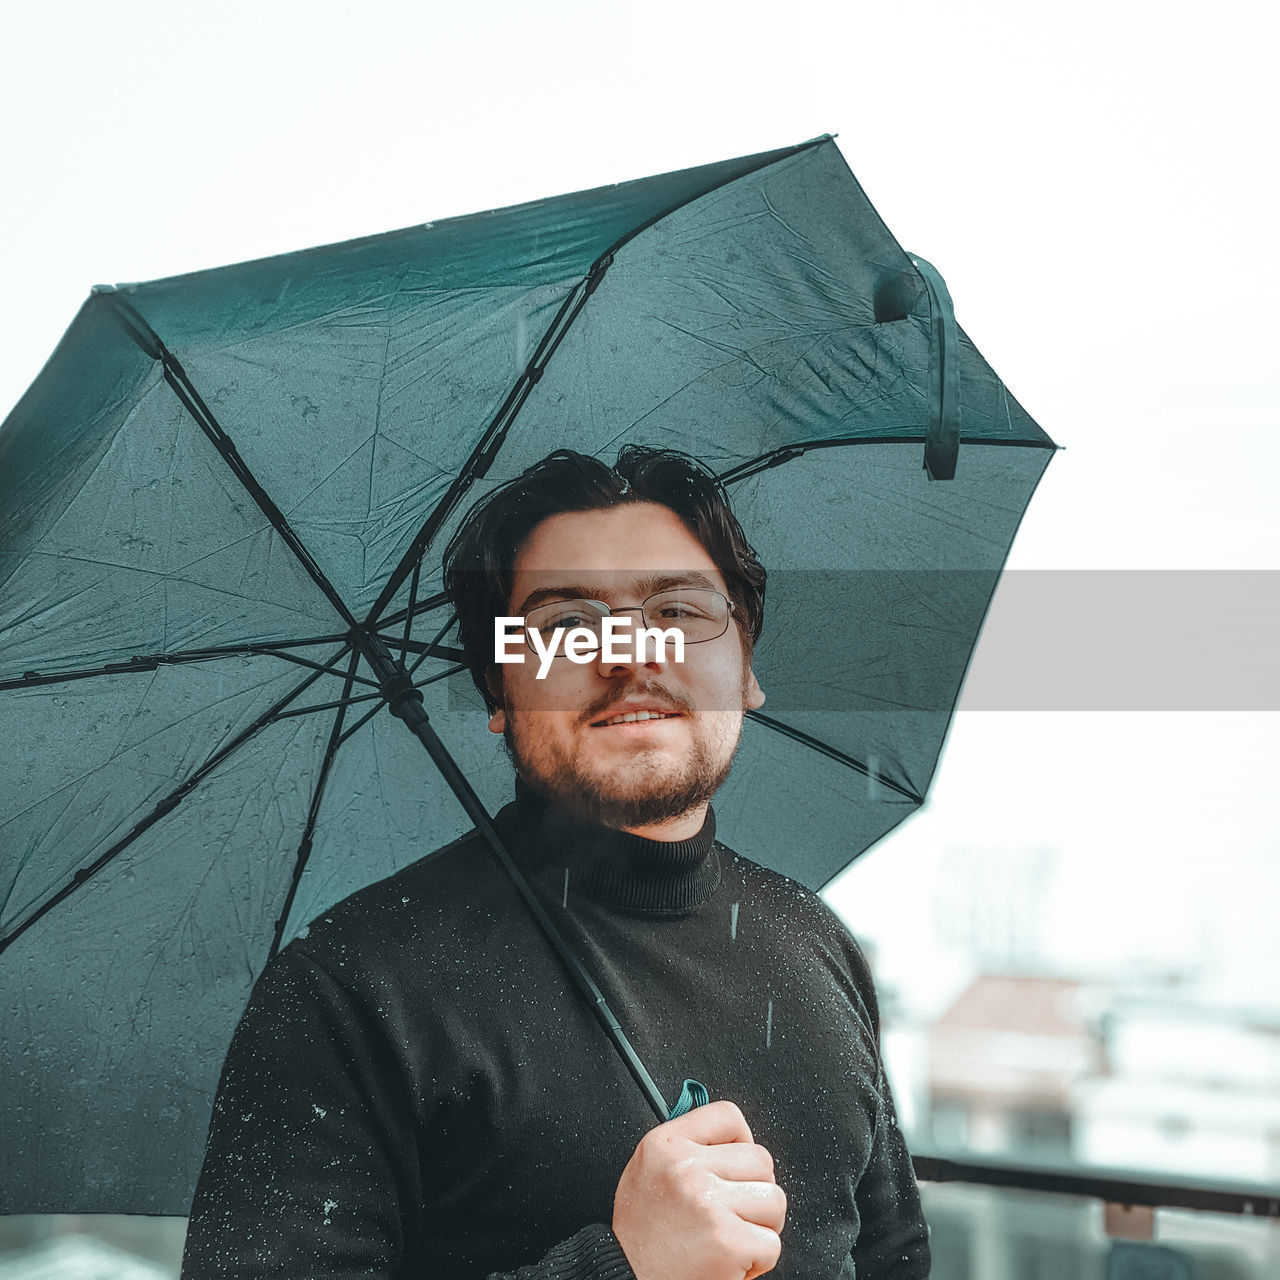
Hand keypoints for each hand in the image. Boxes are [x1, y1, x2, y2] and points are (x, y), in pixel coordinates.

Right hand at [611, 1100, 785, 1279]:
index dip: (742, 1139)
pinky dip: (758, 1259)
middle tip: (735, 1211)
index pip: (728, 1115)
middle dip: (756, 1189)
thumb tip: (735, 1138)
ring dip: (763, 1224)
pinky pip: (772, 1243)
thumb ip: (687, 1145)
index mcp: (667, 1144)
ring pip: (774, 1200)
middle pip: (761, 1160)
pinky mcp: (728, 1242)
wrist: (626, 1277)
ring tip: (735, 1235)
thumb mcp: (648, 1167)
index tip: (737, 1162)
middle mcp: (687, 1168)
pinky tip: (731, 1260)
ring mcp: (709, 1204)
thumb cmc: (641, 1231)